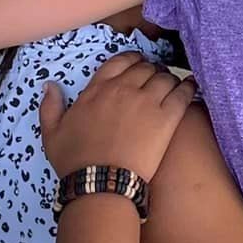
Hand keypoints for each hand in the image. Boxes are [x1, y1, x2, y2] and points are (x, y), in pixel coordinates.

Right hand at [40, 51, 195, 182]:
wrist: (100, 182)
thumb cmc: (75, 161)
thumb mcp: (51, 133)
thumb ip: (50, 106)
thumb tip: (50, 85)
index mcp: (97, 89)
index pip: (120, 62)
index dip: (132, 60)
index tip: (138, 66)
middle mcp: (123, 89)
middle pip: (145, 68)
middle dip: (152, 71)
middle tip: (156, 81)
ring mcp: (146, 102)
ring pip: (165, 77)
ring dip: (169, 80)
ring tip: (172, 88)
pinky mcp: (166, 118)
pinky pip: (183, 93)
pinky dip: (189, 88)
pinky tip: (193, 88)